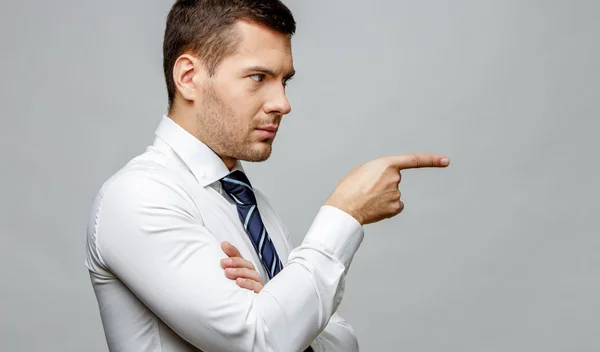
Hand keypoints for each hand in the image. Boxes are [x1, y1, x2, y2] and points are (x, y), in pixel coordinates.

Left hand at [220, 241, 264, 292]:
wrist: (246, 318)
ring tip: (228, 273)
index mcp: (246, 272)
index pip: (240, 258)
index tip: (223, 246)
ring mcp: (257, 286)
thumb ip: (227, 265)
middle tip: (222, 263)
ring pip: (252, 275)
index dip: (233, 251)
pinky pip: (256, 288)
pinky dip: (248, 284)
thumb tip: (223, 245)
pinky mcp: (260, 296)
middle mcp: (253, 278)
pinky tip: (239, 283)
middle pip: (247, 265)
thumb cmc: (237, 297)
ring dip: (240, 272)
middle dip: (235, 262)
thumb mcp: (230, 279)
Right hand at [325, 153, 449, 224]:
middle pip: (394, 180)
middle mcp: (395, 178)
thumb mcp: (361, 170)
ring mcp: (397, 194)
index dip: (431, 160)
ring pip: (393, 194)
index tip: (446, 161)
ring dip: (381, 196)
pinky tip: (373, 208)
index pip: (414, 160)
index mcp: (386, 164)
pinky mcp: (396, 208)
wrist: (344, 208)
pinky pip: (394, 206)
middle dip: (382, 184)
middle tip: (365, 189)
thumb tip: (384, 179)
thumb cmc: (348, 188)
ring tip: (365, 199)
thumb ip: (378, 170)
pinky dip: (386, 207)